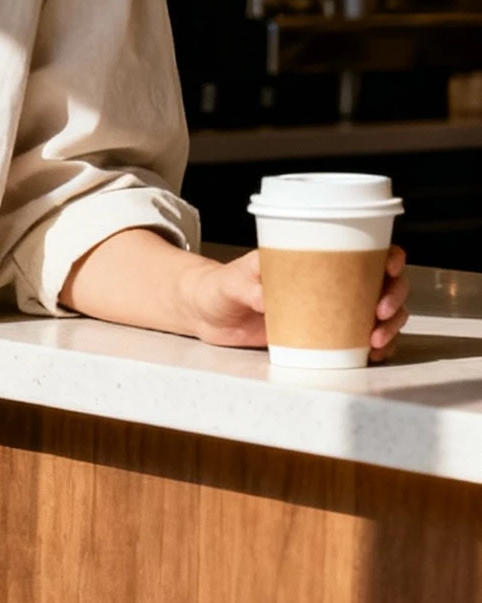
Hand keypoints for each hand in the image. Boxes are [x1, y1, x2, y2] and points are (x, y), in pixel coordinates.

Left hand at [183, 246, 409, 359]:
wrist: (208, 314)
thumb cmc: (220, 286)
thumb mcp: (229, 281)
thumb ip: (245, 286)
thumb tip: (266, 296)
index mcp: (318, 257)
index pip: (367, 249)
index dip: (390, 256)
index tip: (391, 268)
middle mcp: (332, 282)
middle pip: (384, 283)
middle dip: (395, 298)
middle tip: (381, 313)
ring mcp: (331, 310)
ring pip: (379, 314)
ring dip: (390, 326)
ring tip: (376, 340)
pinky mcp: (322, 337)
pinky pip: (358, 341)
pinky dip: (375, 347)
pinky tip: (374, 353)